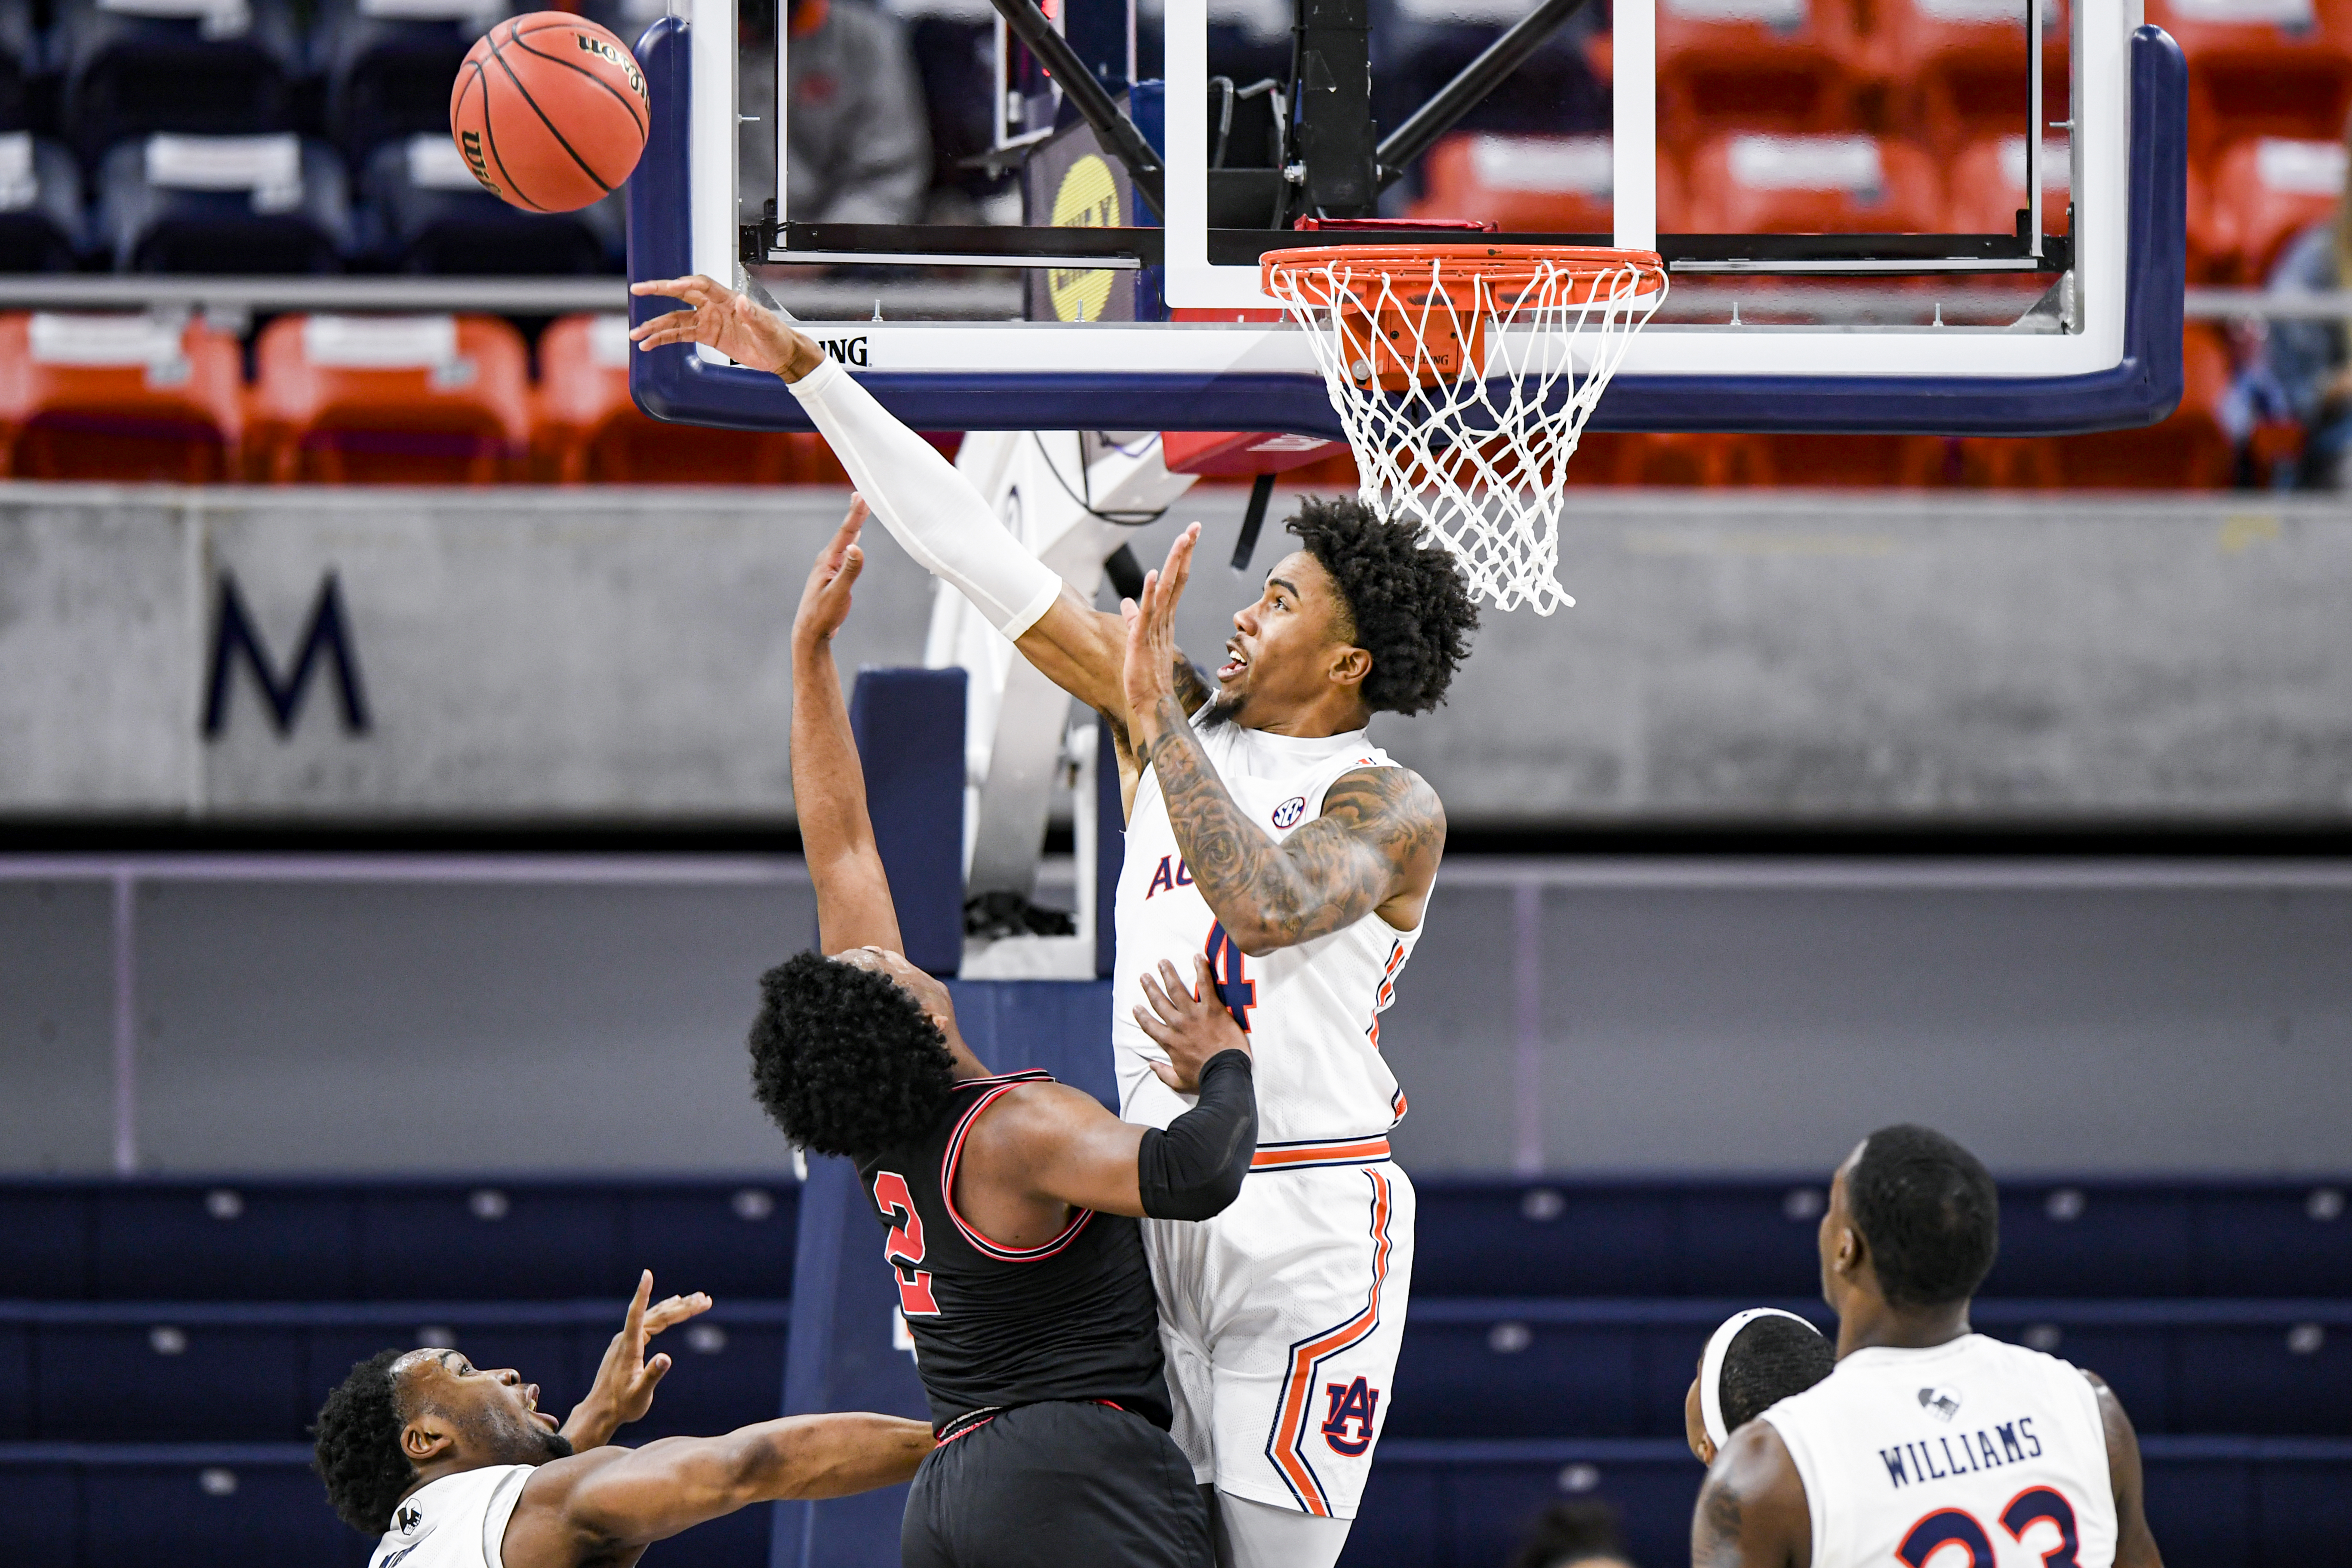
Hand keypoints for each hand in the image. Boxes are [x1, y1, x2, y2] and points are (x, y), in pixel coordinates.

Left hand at [561, 1271, 713, 1449]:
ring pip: (654, 1317)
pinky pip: (649, 1322)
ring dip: (676, 1308)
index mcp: (629, 1346)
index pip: (636, 1313)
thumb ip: (652, 1375)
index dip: (643, 1293)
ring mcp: (626, 1340)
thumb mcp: (639, 1394)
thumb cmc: (621, 1405)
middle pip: (656, 1314)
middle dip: (683, 1306)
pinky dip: (665, 1314)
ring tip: (699, 1300)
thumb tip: (666, 1358)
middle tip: (706, 1300)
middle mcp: (626, 1338)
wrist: (600, 1412)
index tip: (647, 1274)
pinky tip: (673, 1307)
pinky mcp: (628, 1344)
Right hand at [628, 274, 823, 379]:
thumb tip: (744, 302)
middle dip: (659, 291)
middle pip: (681, 294)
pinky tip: (648, 345)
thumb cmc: (776, 337)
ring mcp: (708, 320)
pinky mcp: (706, 335)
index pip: (702, 286)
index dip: (686, 284)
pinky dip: (663, 340)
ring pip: (675, 319)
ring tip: (636, 334)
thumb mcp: (767, 327)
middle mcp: (714, 306)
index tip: (672, 286)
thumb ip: (754, 315)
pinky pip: (680, 335)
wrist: (779, 355)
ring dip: (655, 325)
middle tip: (637, 290)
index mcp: (728, 299)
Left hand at [794, 498, 867, 649]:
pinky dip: (852, 540)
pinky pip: (845, 551)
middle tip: (862, 494)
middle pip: (845, 533)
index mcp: (827, 561)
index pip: (845, 533)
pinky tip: (855, 538)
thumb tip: (857, 547)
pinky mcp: (832, 576)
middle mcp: (826, 560)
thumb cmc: (823, 615)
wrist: (808, 633)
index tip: (862, 495)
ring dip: (854, 524)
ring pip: (844, 541)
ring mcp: (828, 568)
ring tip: (860, 509)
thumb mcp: (838, 594)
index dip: (855, 514)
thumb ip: (849, 570)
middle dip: (855, 513)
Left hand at [1120, 524, 1199, 757]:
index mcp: (1164, 618)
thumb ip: (1134, 617)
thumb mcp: (1137, 637)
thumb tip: (1128, 602)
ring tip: (1183, 539)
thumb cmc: (1145, 673)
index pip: (1176, 581)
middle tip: (1195, 527)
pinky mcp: (1141, 639)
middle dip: (1186, 551)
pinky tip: (1155, 574)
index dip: (1183, 557)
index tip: (1190, 536)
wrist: (1152, 702)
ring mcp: (1155, 628)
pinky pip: (1148, 613)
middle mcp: (1165, 619)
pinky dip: (1152, 593)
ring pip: (1167, 590)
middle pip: (1178, 578)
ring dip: (1174, 563)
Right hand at [1137, 954, 1249, 1092]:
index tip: (1136, 1007)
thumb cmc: (1205, 1079)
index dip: (1142, 1016)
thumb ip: (1163, 1074)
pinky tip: (1198, 957)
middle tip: (1145, 975)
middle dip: (1151, 988)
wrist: (1225, 1073)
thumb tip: (1150, 1066)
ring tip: (1162, 962)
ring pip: (1177, 990)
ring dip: (1168, 975)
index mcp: (1170, 1042)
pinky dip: (1201, 970)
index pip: (1150, 1026)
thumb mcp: (1180, 1082)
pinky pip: (1205, 985)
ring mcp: (1194, 1015)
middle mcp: (1178, 1025)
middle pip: (1160, 1003)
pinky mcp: (1212, 1009)